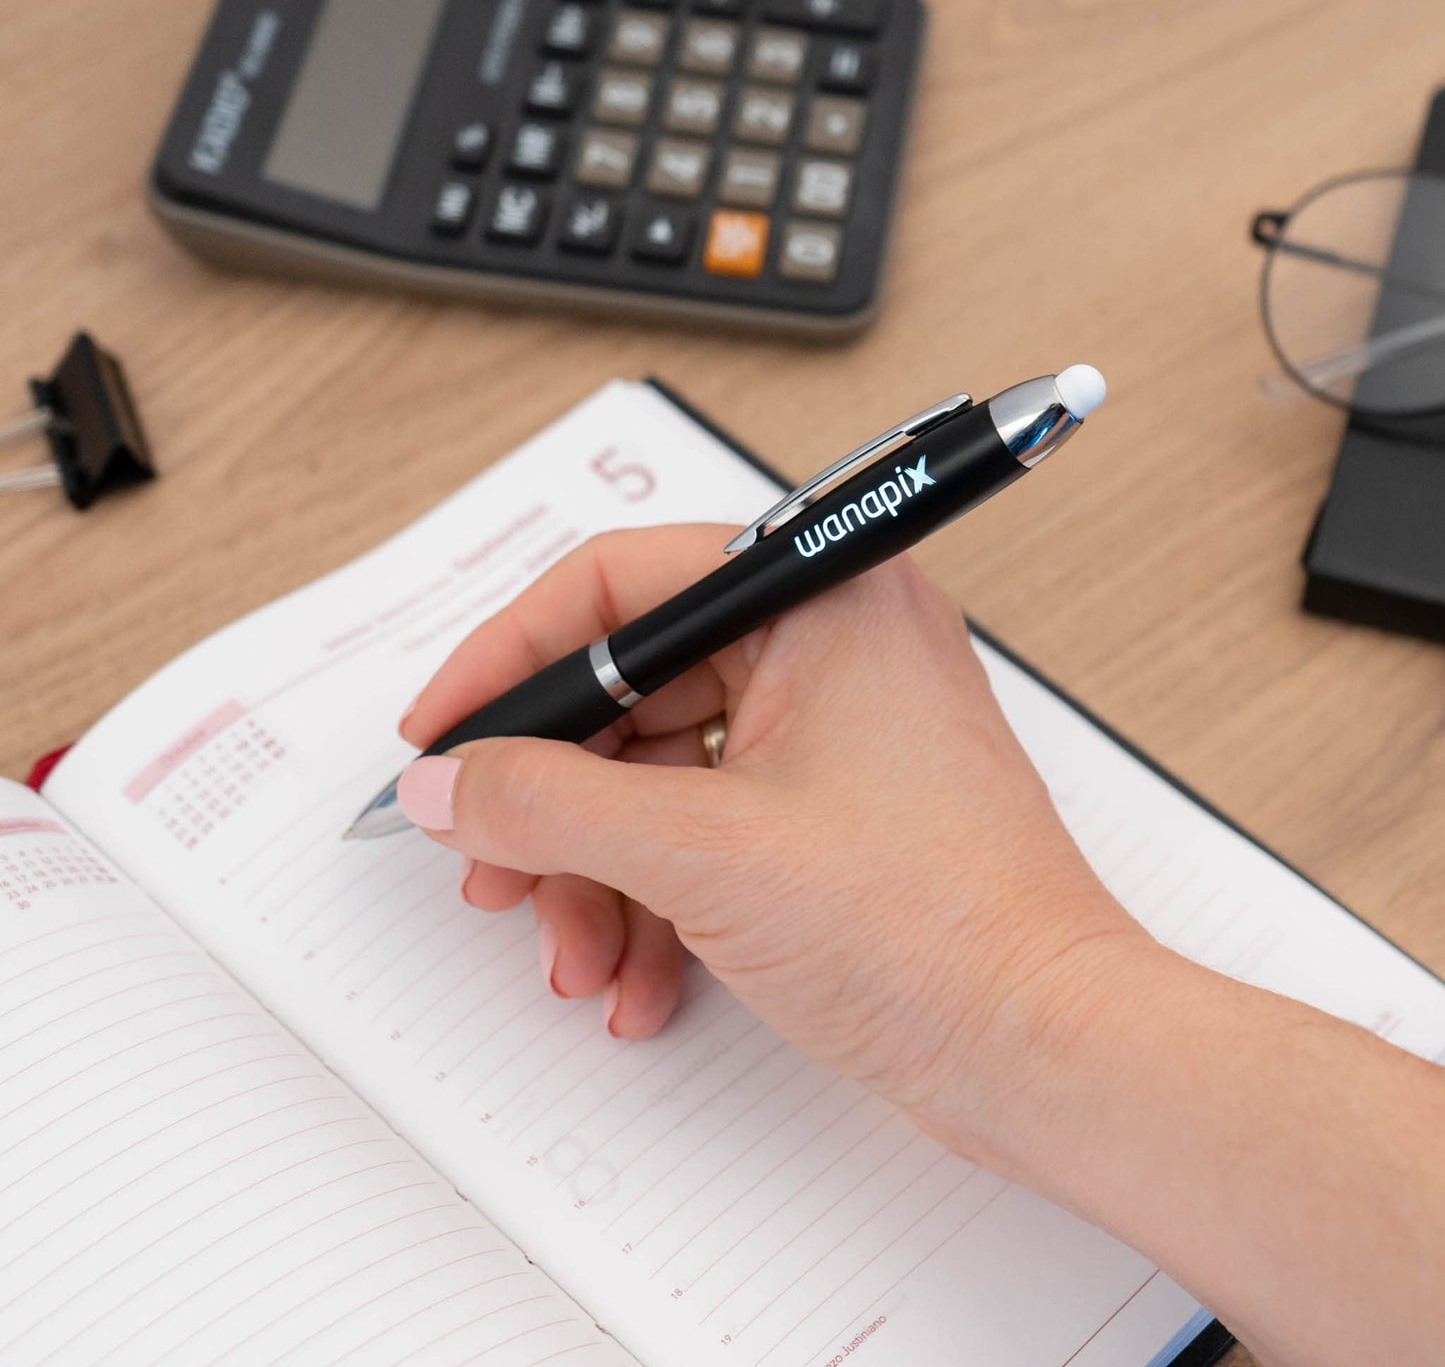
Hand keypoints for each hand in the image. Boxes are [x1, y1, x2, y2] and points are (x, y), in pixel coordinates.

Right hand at [398, 525, 1154, 1162]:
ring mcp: (835, 733)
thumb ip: (547, 805)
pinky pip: (708, 829)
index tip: (444, 728)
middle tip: (491, 862)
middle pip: (632, 695)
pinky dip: (659, 901)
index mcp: (821, 599)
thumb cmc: (934, 927)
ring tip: (574, 954)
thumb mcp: (700, 854)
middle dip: (554, 800)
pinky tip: (640, 979)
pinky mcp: (832, 812)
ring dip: (599, 873)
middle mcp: (831, 647)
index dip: (513, 657)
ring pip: (661, 777)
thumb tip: (452, 780)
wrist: (1045, 1050)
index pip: (621, 585)